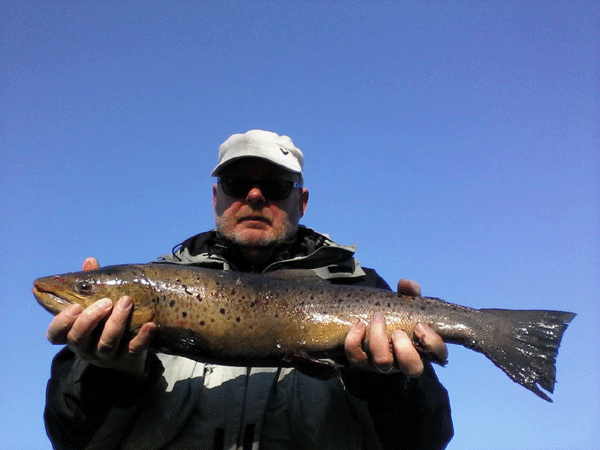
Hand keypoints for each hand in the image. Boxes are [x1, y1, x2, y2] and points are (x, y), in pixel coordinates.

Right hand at [46, 257, 156, 376]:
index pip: (56, 334)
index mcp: (74, 333)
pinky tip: (150, 324)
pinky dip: (142, 338)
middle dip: (90, 319)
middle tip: (106, 301)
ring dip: (116, 323)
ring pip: (106, 344)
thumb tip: (90, 261)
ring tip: (127, 301)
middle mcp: (86, 347)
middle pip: (79, 338)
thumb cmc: (106, 321)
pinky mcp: (129, 358)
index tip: (74, 306)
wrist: (128, 352)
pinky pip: (134, 350)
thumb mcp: (96, 304)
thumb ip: (91, 284)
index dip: (61, 322)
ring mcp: (107, 355)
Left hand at [344, 279, 447, 376]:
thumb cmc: (395, 316)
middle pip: (412, 368)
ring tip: (377, 318)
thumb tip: (406, 283)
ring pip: (383, 363)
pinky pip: (356, 357)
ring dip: (379, 340)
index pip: (439, 355)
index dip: (433, 343)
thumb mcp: (405, 304)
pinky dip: (355, 341)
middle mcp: (404, 361)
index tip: (420, 326)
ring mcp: (383, 364)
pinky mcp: (361, 361)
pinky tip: (359, 325)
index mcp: (421, 347)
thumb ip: (409, 293)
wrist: (371, 324)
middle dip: (405, 349)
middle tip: (398, 330)